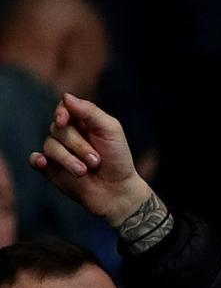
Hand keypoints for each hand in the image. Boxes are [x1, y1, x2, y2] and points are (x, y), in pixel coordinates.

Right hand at [30, 92, 152, 226]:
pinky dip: (37, 160)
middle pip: (57, 129)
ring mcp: (58, 151)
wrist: (118, 192)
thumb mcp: (111, 131)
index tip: (63, 121)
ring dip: (68, 160)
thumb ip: (90, 112)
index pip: (64, 108)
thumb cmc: (118, 159)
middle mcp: (67, 135)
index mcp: (82, 122)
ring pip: (49, 146)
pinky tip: (43, 163)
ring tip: (85, 171)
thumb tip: (66, 96)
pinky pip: (35, 160)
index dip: (61, 113)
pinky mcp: (50, 168)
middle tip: (96, 161)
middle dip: (78, 145)